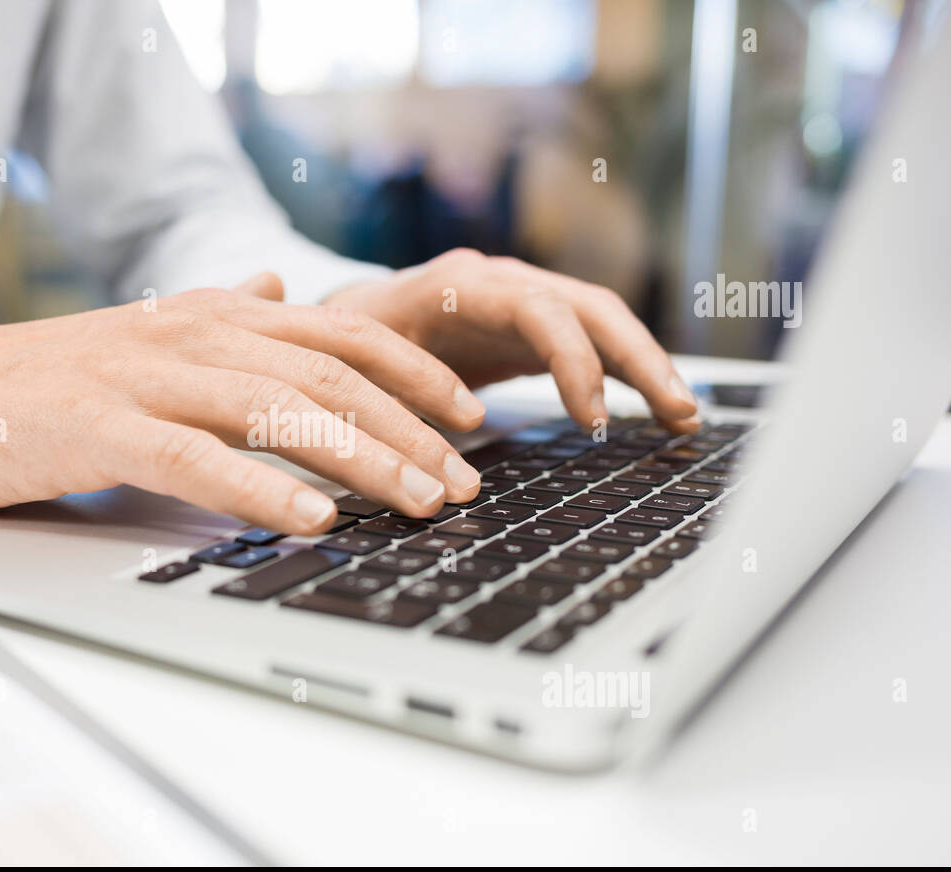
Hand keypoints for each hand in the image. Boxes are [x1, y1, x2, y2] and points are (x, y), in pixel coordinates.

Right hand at [0, 274, 485, 533]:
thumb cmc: (53, 380)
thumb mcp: (150, 334)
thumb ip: (225, 314)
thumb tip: (283, 290)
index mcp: (212, 313)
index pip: (340, 333)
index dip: (413, 372)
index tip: (468, 416)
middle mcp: (191, 333)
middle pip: (329, 376)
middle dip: (409, 429)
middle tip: (463, 480)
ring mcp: (146, 377)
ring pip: (280, 413)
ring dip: (362, 460)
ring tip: (418, 503)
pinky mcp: (101, 429)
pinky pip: (199, 458)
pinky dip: (263, 486)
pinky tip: (315, 515)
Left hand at [324, 248, 700, 432]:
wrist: (343, 322)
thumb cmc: (349, 346)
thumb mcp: (362, 365)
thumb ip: (399, 388)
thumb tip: (448, 433)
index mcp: (459, 286)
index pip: (538, 309)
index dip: (573, 361)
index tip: (591, 421)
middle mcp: (501, 282)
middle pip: (589, 308)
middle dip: (639, 358)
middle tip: (678, 412)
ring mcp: (522, 300)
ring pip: (602, 322)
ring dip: (647, 366)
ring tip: (684, 417)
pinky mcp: (533, 326)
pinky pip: (593, 342)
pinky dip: (627, 373)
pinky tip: (661, 409)